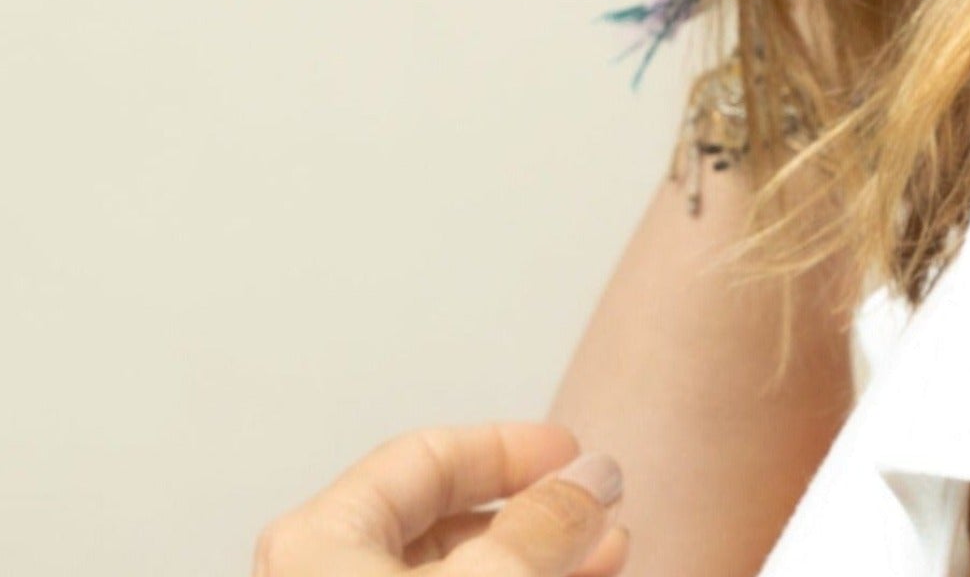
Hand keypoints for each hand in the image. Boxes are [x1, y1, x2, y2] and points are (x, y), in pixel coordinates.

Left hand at [250, 421, 629, 576]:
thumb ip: (539, 528)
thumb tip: (592, 475)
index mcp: (319, 540)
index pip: (427, 457)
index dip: (512, 447)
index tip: (578, 452)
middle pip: (442, 522)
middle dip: (536, 513)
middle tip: (601, 513)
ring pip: (453, 575)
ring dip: (536, 561)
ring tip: (607, 557)